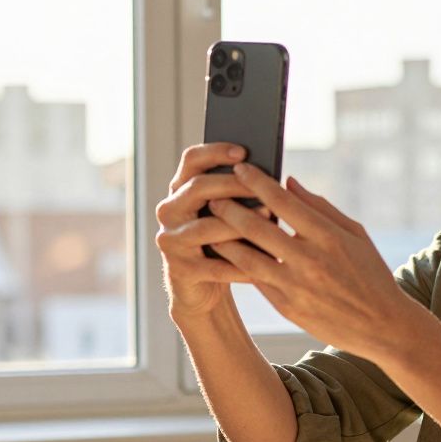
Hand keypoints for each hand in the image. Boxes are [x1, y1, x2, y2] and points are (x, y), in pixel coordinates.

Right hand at [155, 143, 270, 318]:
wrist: (203, 290)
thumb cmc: (224, 244)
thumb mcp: (229, 215)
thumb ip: (238, 195)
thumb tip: (271, 179)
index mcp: (181, 191)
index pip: (192, 159)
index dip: (215, 151)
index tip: (243, 151)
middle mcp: (169, 211)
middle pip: (198, 188)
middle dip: (234, 185)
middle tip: (263, 188)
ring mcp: (171, 240)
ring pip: (206, 227)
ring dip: (239, 224)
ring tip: (269, 221)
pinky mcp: (180, 269)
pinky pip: (215, 265)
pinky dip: (241, 265)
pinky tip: (265, 262)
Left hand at [204, 162, 413, 358]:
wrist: (382, 326)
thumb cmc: (371, 274)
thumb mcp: (356, 234)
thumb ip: (321, 207)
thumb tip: (288, 183)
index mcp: (328, 236)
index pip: (282, 201)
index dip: (257, 182)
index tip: (240, 169)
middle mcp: (309, 260)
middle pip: (256, 226)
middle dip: (229, 206)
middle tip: (213, 194)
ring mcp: (295, 286)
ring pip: (245, 256)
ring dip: (223, 236)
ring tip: (210, 222)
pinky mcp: (287, 308)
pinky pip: (254, 280)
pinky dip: (236, 264)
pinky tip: (225, 251)